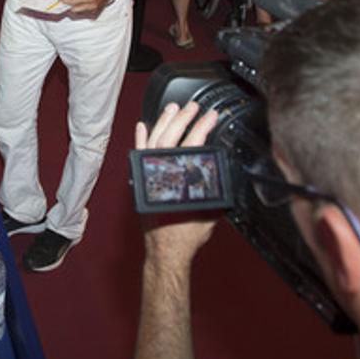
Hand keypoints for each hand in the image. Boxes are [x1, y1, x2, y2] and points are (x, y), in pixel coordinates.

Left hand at [63, 0, 113, 14]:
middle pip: (75, 10)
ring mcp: (94, 10)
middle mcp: (92, 5)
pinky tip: (82, 3)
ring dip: (75, 8)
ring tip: (77, 1)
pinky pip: (84, 13)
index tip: (61, 1)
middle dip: (70, 6)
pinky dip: (81, 9)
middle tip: (67, 1)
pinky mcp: (95, 12)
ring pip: (79, 13)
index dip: (65, 2)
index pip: (73, 2)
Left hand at [135, 101, 220, 268]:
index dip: (201, 128)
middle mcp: (160, 174)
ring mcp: (148, 176)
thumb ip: (213, 188)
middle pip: (169, 139)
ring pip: (153, 142)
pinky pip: (138, 155)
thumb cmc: (186, 235)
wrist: (167, 252)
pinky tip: (143, 126)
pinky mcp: (141, 181)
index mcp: (179, 179)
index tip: (210, 116)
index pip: (190, 146)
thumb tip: (221, 170)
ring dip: (164, 122)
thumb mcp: (209, 210)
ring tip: (172, 108)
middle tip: (194, 106)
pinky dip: (141, 139)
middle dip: (182, 119)